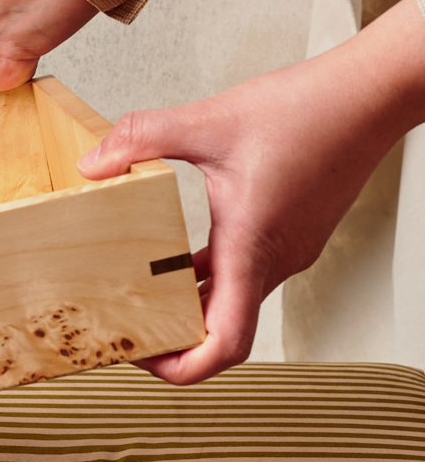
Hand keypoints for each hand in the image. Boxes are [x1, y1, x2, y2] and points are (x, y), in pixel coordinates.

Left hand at [79, 0, 424, 382]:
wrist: (369, 94)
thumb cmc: (310, 110)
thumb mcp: (210, 120)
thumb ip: (143, 138)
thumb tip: (92, 163)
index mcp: (252, 250)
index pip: (226, 346)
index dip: (181, 367)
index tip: (142, 355)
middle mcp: (274, 261)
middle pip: (222, 331)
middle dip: (171, 338)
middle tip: (126, 326)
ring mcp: (287, 250)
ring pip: (233, 300)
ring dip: (189, 306)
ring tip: (139, 296)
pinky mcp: (290, 234)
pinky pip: (243, 273)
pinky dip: (208, 276)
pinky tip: (176, 256)